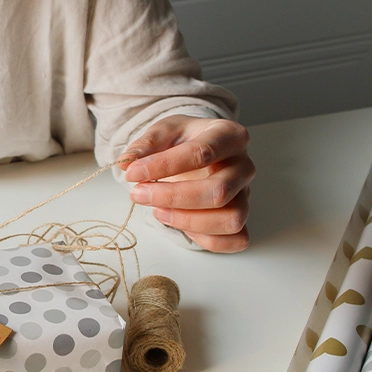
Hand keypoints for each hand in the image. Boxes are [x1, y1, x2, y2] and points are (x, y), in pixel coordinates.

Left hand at [117, 115, 254, 252]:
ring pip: (230, 219)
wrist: (197, 151)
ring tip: (157, 211)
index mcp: (229, 135)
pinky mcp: (240, 218)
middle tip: (138, 194)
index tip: (132, 172)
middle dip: (172, 197)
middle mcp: (243, 166)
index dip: (163, 166)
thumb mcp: (162, 132)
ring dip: (187, 221)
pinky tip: (179, 224)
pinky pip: (236, 239)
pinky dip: (207, 240)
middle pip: (218, 191)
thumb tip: (127, 162)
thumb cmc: (183, 140)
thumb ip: (145, 145)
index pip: (202, 153)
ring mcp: (245, 195)